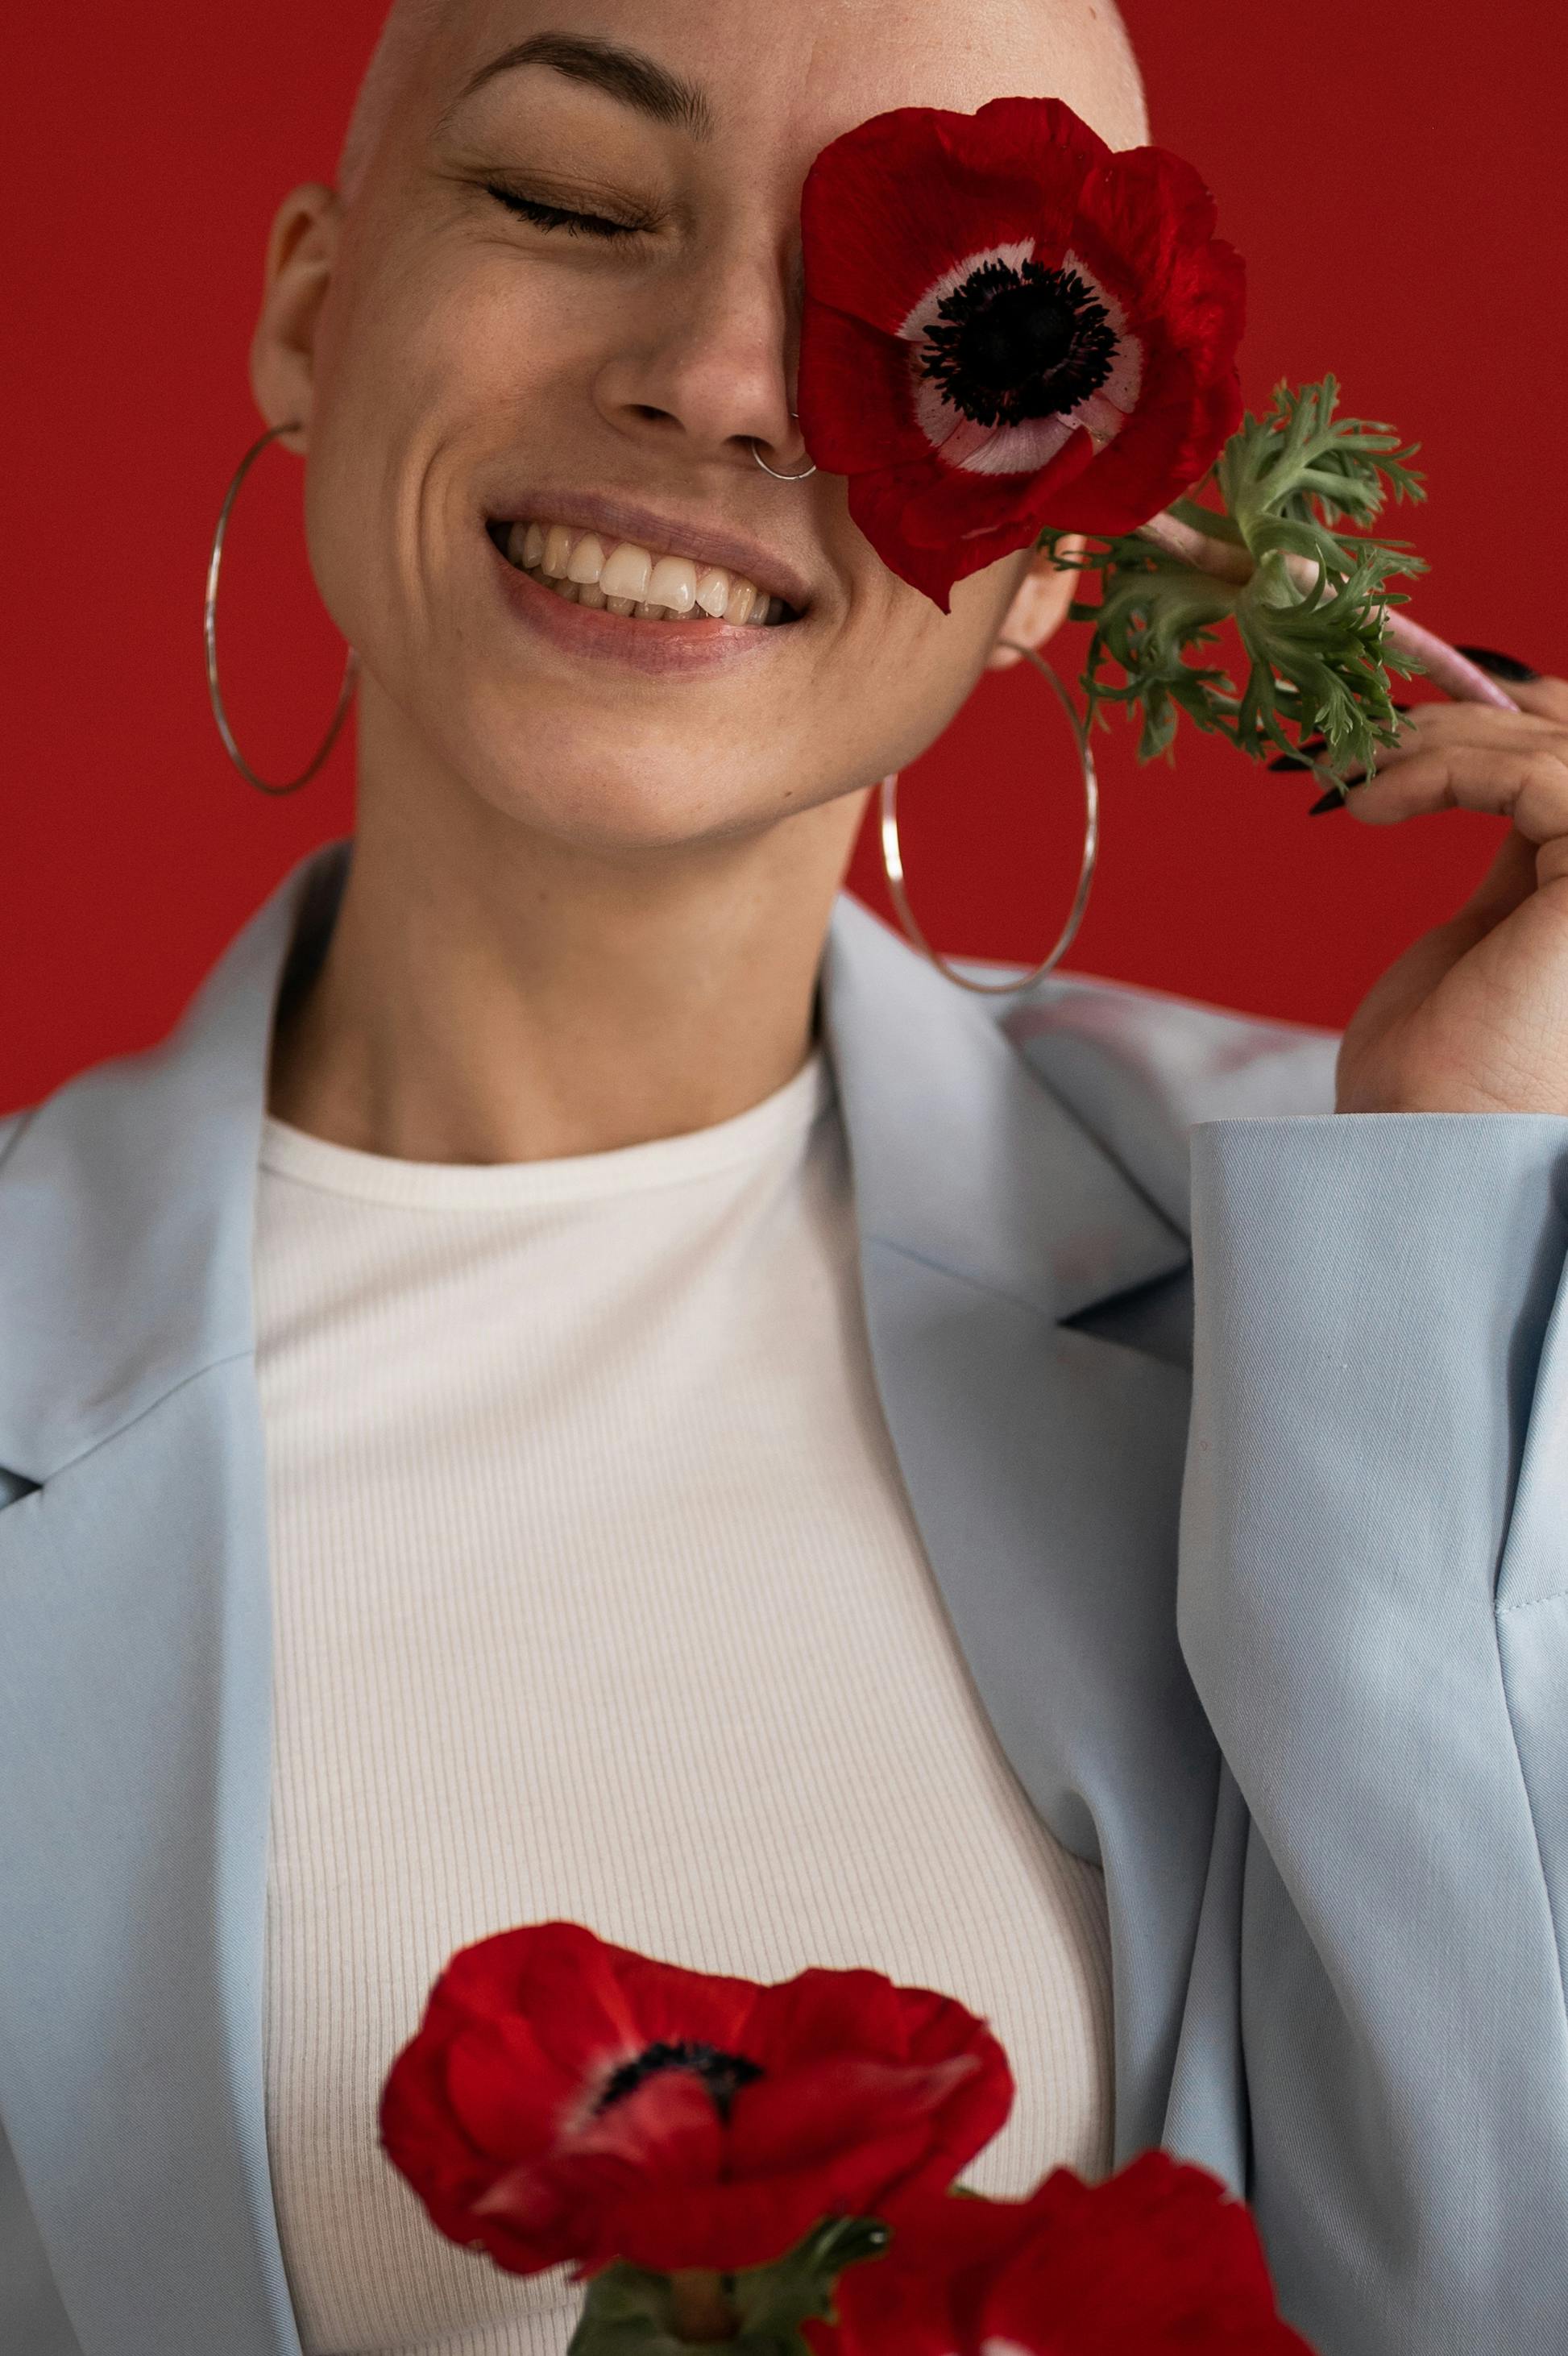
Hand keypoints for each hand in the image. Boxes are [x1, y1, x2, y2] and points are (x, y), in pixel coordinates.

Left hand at [1336, 672, 1567, 1114]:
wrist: (1423, 1158)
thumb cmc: (1442, 1079)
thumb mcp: (1492, 936)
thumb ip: (1525, 857)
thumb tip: (1499, 772)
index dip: (1517, 724)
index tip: (1409, 732)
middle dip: (1477, 716)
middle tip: (1371, 737)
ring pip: (1558, 749)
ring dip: (1443, 742)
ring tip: (1352, 776)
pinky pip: (1534, 776)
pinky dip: (1443, 771)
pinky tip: (1368, 806)